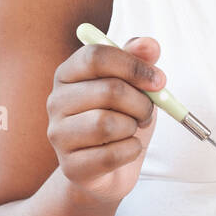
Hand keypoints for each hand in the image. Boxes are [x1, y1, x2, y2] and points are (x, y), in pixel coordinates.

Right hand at [47, 36, 164, 204]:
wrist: (109, 170)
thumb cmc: (121, 119)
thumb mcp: (134, 86)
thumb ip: (140, 60)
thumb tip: (149, 45)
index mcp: (69, 74)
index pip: (96, 56)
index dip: (133, 66)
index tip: (159, 80)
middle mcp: (56, 101)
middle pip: (109, 90)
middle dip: (141, 103)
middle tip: (147, 112)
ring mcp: (58, 135)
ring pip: (106, 124)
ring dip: (133, 128)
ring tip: (132, 130)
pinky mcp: (70, 166)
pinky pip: (110, 155)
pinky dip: (131, 151)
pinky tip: (127, 149)